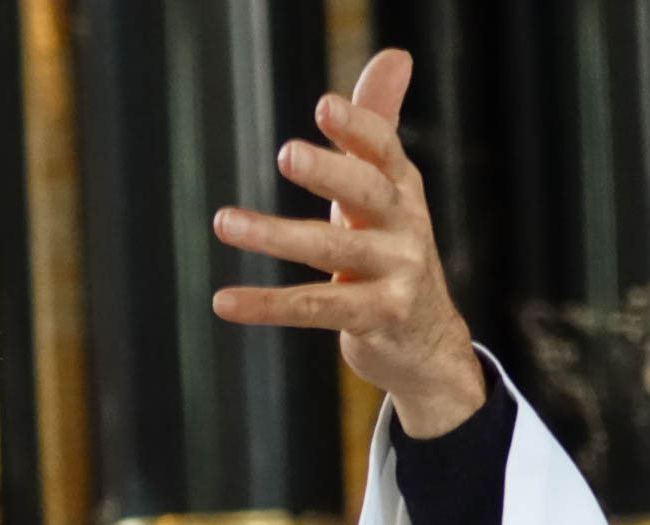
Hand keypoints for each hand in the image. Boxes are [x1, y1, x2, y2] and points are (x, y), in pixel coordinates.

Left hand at [211, 48, 484, 437]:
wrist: (427, 343)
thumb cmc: (391, 253)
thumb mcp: (386, 191)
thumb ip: (379, 126)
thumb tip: (394, 55)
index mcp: (401, 191)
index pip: (383, 151)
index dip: (358, 127)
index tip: (324, 105)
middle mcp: (405, 228)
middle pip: (365, 192)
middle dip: (328, 172)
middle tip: (285, 152)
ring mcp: (395, 274)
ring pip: (329, 250)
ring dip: (274, 235)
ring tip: (223, 221)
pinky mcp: (376, 318)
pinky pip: (314, 308)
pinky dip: (266, 305)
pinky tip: (223, 301)